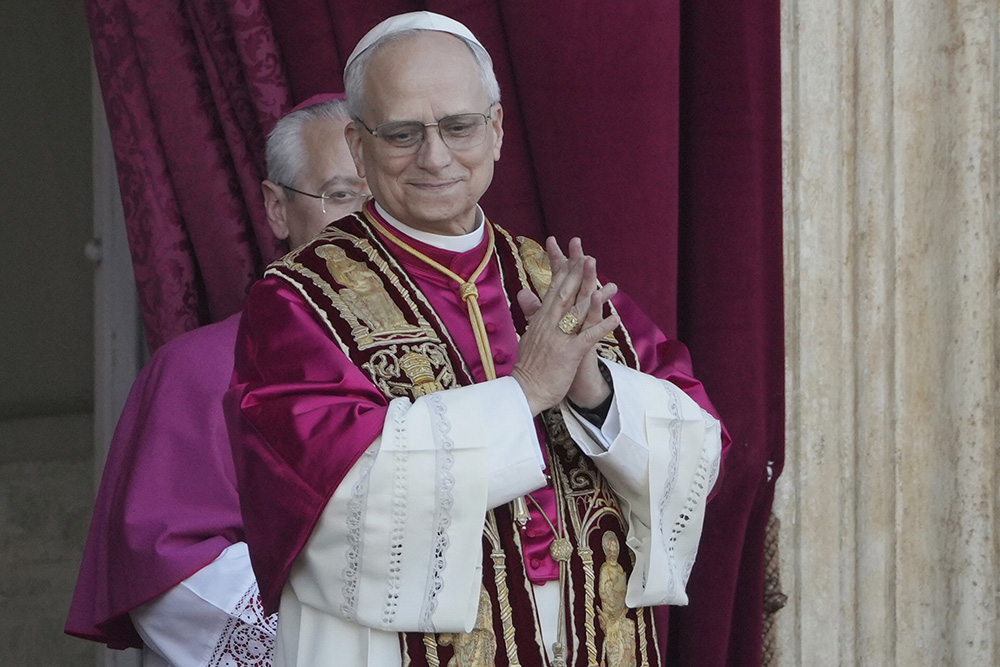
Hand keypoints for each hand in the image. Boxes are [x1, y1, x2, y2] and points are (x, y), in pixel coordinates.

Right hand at [511, 237, 618, 414]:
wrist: (525, 391)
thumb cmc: (529, 366)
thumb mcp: (527, 335)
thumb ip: (530, 313)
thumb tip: (524, 293)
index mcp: (540, 319)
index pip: (553, 289)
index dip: (564, 271)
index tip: (574, 254)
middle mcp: (548, 324)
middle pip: (565, 294)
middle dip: (577, 274)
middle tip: (589, 256)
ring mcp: (559, 338)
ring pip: (578, 312)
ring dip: (596, 297)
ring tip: (611, 284)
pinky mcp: (569, 353)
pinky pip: (588, 337)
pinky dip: (602, 326)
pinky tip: (616, 318)